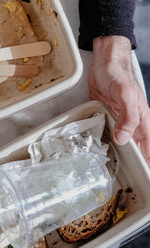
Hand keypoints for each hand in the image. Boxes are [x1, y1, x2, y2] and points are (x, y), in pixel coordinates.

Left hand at [88, 35, 149, 165]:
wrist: (104, 65)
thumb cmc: (118, 75)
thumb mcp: (126, 95)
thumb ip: (128, 117)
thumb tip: (124, 138)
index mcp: (141, 120)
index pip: (148, 147)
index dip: (149, 163)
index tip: (148, 178)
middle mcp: (131, 123)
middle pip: (137, 148)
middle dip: (137, 164)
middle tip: (133, 182)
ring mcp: (119, 121)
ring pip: (123, 143)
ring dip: (121, 156)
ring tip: (117, 172)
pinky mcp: (106, 117)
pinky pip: (108, 134)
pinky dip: (107, 144)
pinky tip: (101, 152)